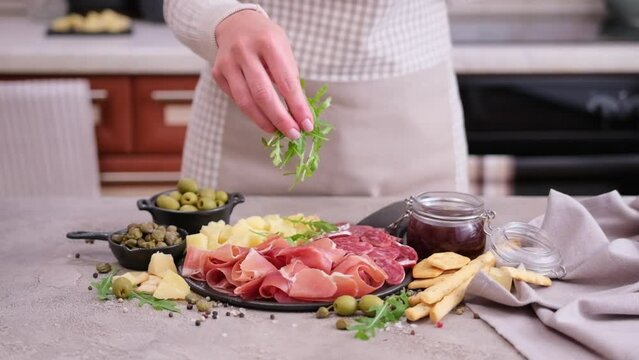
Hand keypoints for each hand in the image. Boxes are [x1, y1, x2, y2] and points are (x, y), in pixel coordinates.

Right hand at [212, 10, 312, 138]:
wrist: (237, 24)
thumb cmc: (267, 41)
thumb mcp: (284, 51)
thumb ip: (290, 79)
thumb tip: (300, 115)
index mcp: (268, 42)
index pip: (286, 82)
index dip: (297, 107)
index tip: (307, 124)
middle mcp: (245, 51)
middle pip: (263, 95)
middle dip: (280, 119)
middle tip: (293, 134)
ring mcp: (228, 62)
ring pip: (246, 101)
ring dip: (264, 121)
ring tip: (277, 131)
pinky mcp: (218, 73)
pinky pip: (236, 99)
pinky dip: (251, 112)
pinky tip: (263, 118)